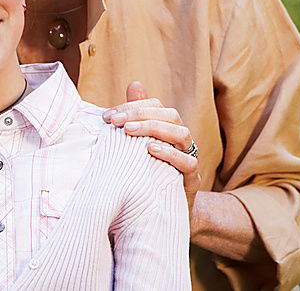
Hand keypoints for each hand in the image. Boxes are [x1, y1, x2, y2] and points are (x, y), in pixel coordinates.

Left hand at [103, 82, 201, 209]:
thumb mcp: (138, 148)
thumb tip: (135, 83)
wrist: (161, 215)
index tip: (107, 116)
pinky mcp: (191, 180)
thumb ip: (137, 118)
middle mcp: (181, 140)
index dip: (133, 106)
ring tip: (130, 132)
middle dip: (141, 115)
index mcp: (168, 129)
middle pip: (170, 115)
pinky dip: (170, 154)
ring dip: (156, 129)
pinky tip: (150, 150)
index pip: (156, 106)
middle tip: (116, 122)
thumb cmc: (149, 176)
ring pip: (182, 133)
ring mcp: (188, 158)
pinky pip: (188, 162)